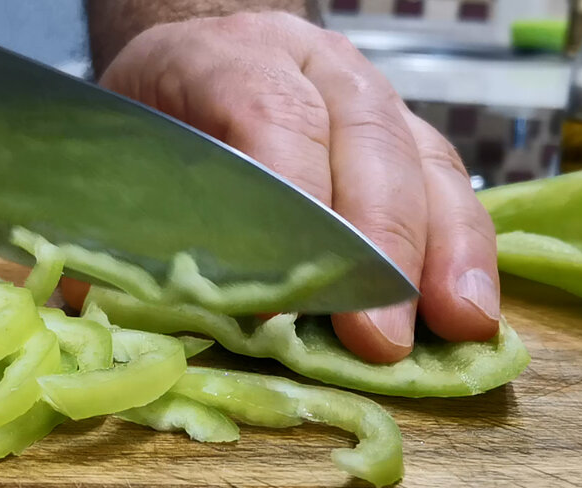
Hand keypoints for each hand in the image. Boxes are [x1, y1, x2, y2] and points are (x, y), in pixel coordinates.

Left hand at [62, 11, 499, 362]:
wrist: (198, 71)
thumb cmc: (152, 129)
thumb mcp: (112, 161)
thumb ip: (111, 231)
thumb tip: (110, 318)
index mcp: (224, 56)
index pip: (269, 116)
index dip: (284, 205)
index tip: (280, 296)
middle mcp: (313, 65)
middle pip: (365, 141)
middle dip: (376, 245)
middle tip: (378, 337)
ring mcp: (371, 98)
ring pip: (426, 161)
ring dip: (444, 252)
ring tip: (458, 326)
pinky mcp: (408, 139)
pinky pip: (451, 187)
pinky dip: (465, 251)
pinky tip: (471, 310)